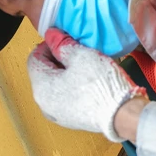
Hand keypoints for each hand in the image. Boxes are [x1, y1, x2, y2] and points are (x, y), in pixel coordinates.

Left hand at [27, 29, 146, 140]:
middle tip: (76, 51)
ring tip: (84, 65)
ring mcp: (57, 114)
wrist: (121, 115)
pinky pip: (65, 97)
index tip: (63, 40)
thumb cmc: (100, 86)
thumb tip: (52, 35)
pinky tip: (88, 82)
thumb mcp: (80, 55)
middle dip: (57, 59)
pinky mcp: (70, 120)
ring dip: (65, 73)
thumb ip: (62, 44)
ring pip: (55, 86)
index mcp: (41, 87)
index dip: (48, 45)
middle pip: (44, 73)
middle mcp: (44, 104)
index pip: (34, 58)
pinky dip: (72, 87)